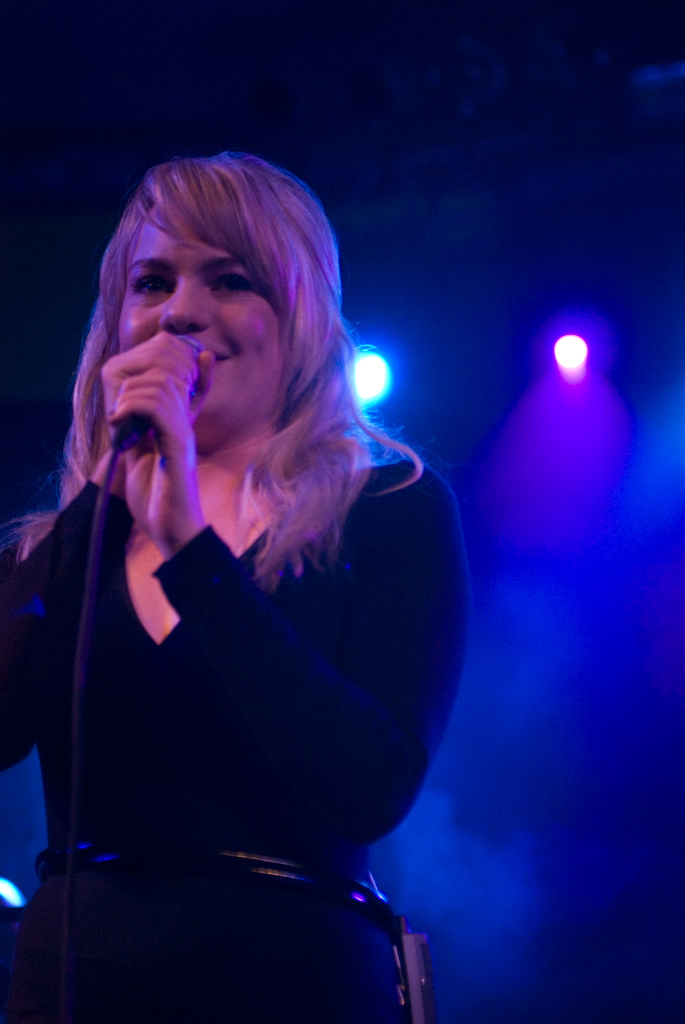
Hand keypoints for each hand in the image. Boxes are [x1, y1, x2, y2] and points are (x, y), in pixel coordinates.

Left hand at [91, 334, 214, 558]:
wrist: (173, 531)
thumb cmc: (157, 500)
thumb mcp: (139, 457)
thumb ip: (135, 431)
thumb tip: (120, 410)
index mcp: (178, 423)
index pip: (179, 374)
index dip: (154, 366)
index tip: (123, 390)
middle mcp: (185, 423)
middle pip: (169, 371)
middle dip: (137, 376)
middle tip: (117, 404)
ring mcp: (184, 433)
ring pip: (162, 384)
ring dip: (130, 393)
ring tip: (116, 417)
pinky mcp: (178, 446)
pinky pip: (159, 408)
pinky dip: (133, 408)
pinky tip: (119, 424)